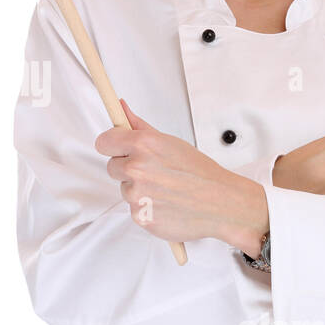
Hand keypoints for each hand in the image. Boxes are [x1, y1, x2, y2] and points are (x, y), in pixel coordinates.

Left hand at [96, 98, 266, 253]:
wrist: (221, 203)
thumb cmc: (199, 173)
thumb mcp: (170, 142)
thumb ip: (140, 126)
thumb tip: (121, 108)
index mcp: (143, 145)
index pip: (104, 142)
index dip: (111, 145)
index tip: (117, 148)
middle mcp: (136, 168)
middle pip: (111, 167)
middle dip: (127, 168)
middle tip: (153, 171)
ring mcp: (137, 194)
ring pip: (124, 189)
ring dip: (139, 189)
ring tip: (165, 189)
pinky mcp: (140, 216)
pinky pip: (134, 209)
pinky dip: (147, 208)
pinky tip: (166, 204)